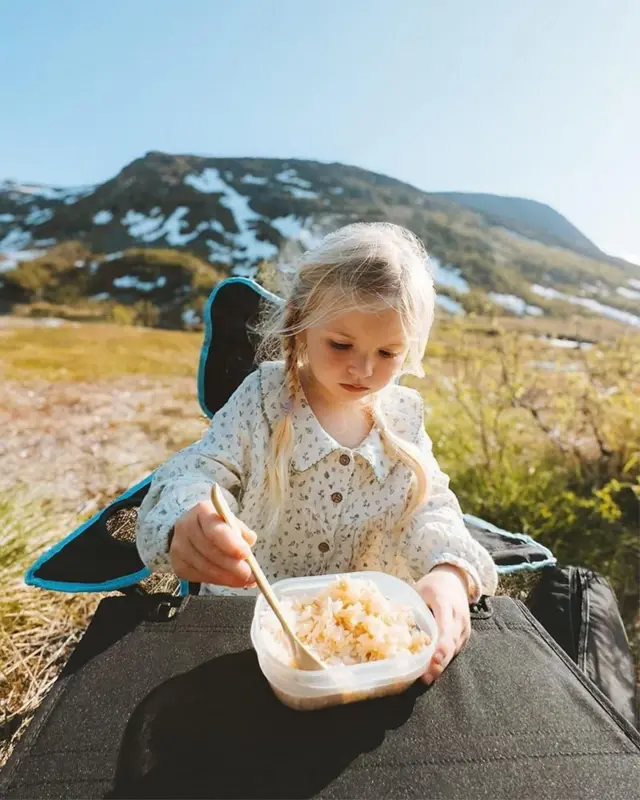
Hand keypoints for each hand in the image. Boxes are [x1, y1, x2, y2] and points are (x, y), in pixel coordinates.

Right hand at [169, 499, 256, 587]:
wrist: (190, 530)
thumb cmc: (216, 525)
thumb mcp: (229, 520)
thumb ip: (241, 530)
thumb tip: (250, 540)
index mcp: (201, 511)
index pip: (214, 529)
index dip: (231, 543)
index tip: (246, 554)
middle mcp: (186, 527)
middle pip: (210, 550)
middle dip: (232, 565)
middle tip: (249, 574)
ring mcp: (179, 547)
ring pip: (205, 567)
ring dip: (227, 576)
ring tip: (244, 580)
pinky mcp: (178, 565)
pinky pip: (200, 576)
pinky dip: (218, 580)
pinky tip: (230, 579)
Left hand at [417, 564, 471, 684]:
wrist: (455, 580)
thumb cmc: (433, 586)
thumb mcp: (419, 590)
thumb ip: (408, 607)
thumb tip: (387, 622)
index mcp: (445, 603)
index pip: (445, 627)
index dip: (440, 646)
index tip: (433, 659)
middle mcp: (458, 618)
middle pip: (451, 644)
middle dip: (439, 662)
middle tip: (424, 678)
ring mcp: (464, 628)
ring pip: (454, 650)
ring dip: (441, 664)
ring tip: (425, 677)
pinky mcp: (465, 636)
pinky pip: (455, 650)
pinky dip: (444, 659)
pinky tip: (432, 668)